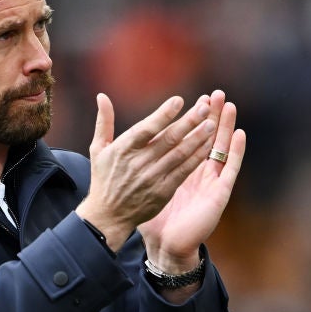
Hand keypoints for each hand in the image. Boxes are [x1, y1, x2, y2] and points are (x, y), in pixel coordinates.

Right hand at [75, 93, 216, 250]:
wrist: (108, 216)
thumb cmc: (103, 178)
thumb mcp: (98, 149)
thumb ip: (104, 121)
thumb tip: (102, 96)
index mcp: (124, 149)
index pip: (147, 128)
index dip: (163, 114)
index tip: (179, 100)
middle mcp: (139, 163)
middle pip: (168, 138)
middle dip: (189, 122)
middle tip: (205, 107)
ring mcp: (153, 178)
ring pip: (180, 154)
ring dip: (198, 138)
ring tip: (212, 123)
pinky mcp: (163, 191)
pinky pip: (184, 171)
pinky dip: (196, 158)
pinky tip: (208, 146)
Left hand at [138, 90, 245, 272]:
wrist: (167, 246)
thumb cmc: (154, 221)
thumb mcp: (142, 189)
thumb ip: (135, 167)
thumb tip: (124, 155)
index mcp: (180, 169)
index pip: (189, 138)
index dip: (193, 119)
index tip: (196, 99)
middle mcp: (197, 173)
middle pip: (207, 138)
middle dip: (211, 115)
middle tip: (215, 93)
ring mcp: (210, 181)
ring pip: (221, 148)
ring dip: (226, 126)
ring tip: (229, 105)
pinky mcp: (219, 193)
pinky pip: (230, 169)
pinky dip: (235, 151)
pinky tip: (240, 134)